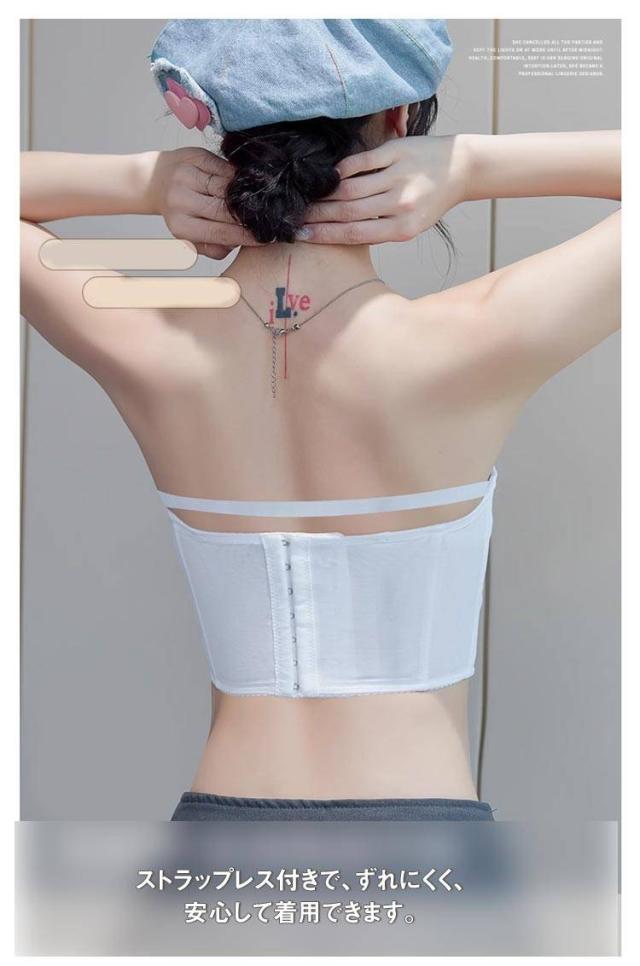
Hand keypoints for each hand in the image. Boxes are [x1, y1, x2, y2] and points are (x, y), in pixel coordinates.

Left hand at [144, 148, 263, 258]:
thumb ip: (213, 248)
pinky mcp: (196, 156)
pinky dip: (238, 177)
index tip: (263, 238)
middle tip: (264, 220)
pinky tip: (244, 184)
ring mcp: (188, 175)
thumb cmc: (180, 212)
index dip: (245, 236)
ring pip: (227, 187)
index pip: (220, 232)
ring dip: (244, 195)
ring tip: (255, 202)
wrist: (157, 180)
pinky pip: (226, 168)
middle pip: (225, 209)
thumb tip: (236, 244)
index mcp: (180, 225)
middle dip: (247, 216)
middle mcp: (181, 199)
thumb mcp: (191, 238)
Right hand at [300, 135, 470, 244]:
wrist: (459, 169)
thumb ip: (379, 228)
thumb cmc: (430, 200)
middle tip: (295, 218)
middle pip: (348, 212)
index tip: (302, 236)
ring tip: (307, 200)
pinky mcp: (396, 151)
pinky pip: (360, 162)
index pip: (354, 234)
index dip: (324, 235)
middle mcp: (401, 204)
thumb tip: (338, 231)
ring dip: (324, 195)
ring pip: (350, 188)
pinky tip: (327, 176)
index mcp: (403, 228)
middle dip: (317, 216)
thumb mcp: (409, 224)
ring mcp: (398, 176)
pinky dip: (340, 170)